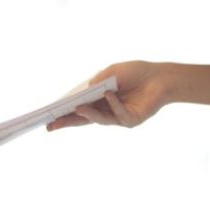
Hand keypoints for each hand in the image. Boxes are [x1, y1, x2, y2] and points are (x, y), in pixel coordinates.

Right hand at [47, 61, 169, 130]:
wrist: (161, 77)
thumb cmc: (136, 73)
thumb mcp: (112, 72)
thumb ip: (97, 82)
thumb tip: (83, 92)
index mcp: (99, 100)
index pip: (78, 108)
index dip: (64, 113)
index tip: (49, 117)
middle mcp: (106, 110)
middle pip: (84, 119)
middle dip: (67, 121)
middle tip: (51, 126)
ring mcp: (118, 117)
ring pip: (99, 119)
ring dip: (88, 113)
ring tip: (76, 107)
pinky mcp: (131, 120)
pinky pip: (119, 113)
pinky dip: (113, 103)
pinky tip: (109, 94)